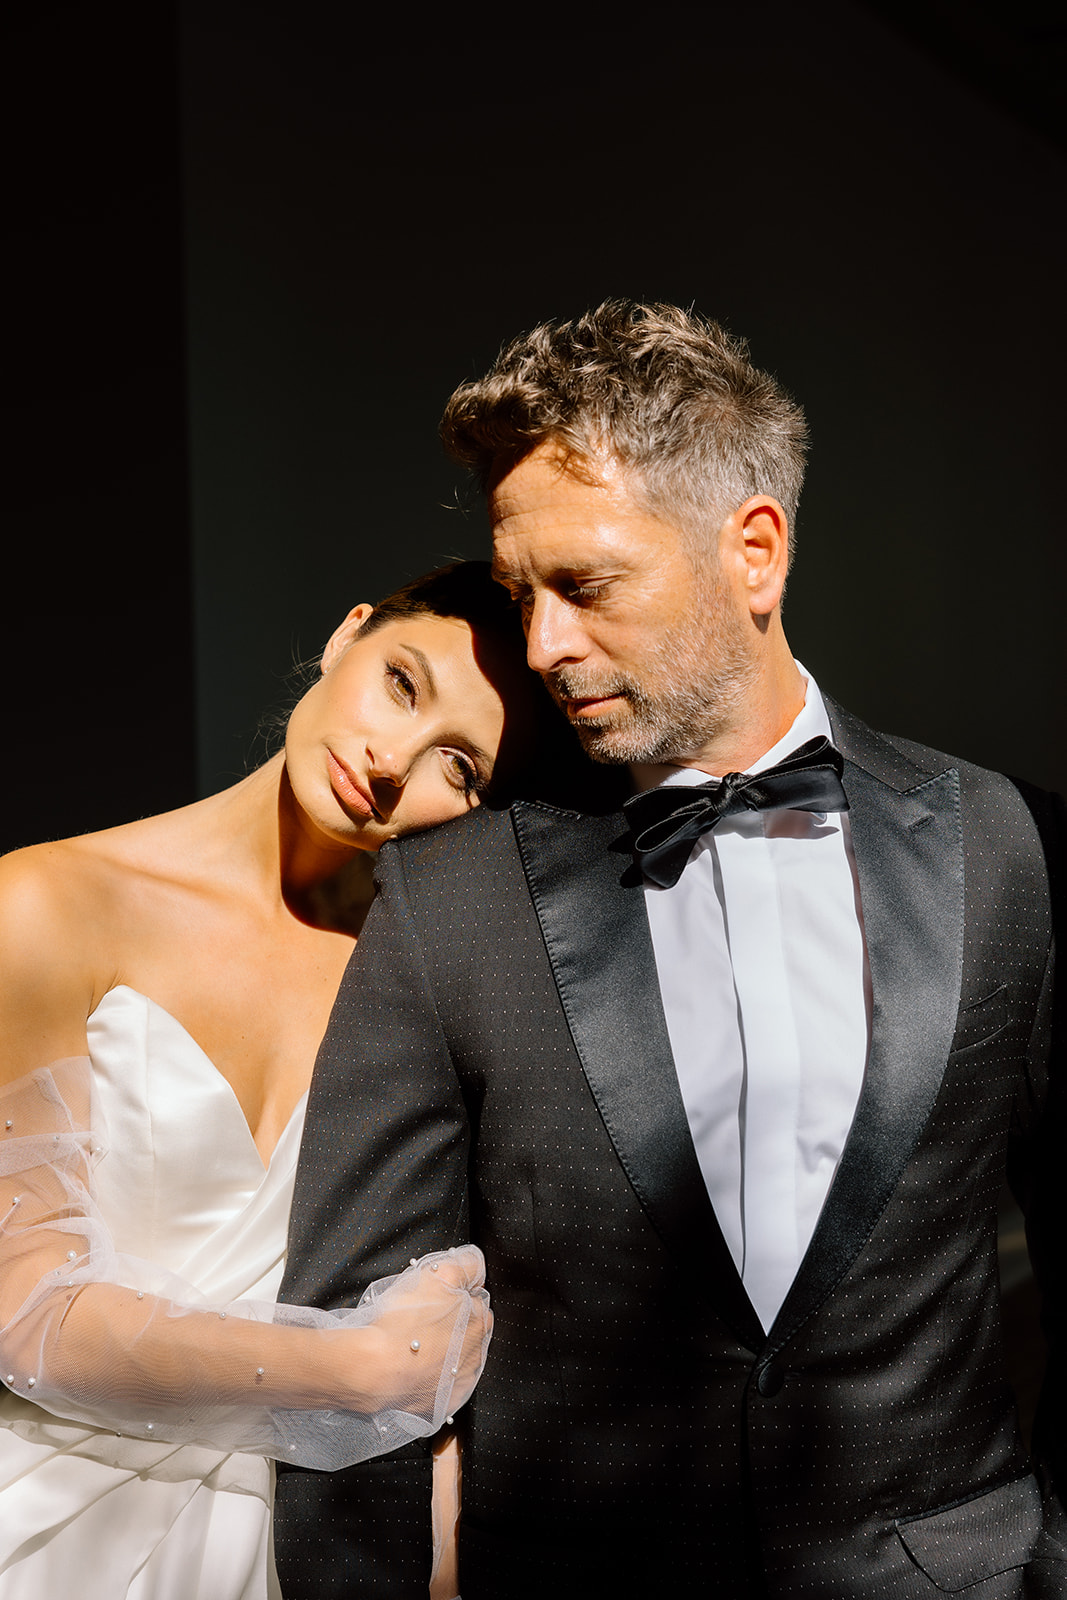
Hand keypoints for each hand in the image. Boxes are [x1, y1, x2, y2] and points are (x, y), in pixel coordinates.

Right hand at [343, 1246, 491, 1421]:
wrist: (377, 1370)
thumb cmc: (403, 1322)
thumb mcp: (438, 1275)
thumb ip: (466, 1266)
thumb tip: (476, 1266)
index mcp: (479, 1321)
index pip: (476, 1302)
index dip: (455, 1296)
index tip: (435, 1299)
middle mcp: (477, 1353)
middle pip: (469, 1330)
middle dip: (452, 1324)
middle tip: (423, 1321)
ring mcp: (462, 1381)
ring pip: (458, 1359)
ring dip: (445, 1351)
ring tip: (416, 1346)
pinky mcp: (445, 1403)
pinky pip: (445, 1386)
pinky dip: (435, 1378)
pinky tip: (416, 1369)